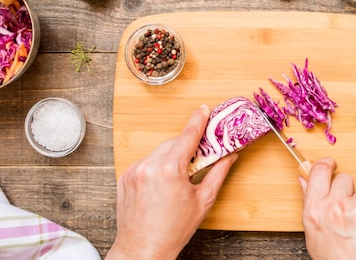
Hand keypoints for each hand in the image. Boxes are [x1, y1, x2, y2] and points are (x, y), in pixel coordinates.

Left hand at [106, 105, 237, 259]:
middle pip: (174, 143)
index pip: (188, 136)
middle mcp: (150, 166)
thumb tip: (229, 157)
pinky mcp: (126, 177)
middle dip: (187, 146)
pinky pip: (146, 162)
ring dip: (171, 156)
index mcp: (171, 169)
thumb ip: (218, 173)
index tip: (203, 109)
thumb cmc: (173, 230)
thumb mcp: (203, 200)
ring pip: (159, 152)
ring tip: (179, 175)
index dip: (198, 120)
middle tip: (199, 153)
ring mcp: (135, 171)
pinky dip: (156, 166)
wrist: (143, 249)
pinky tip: (163, 182)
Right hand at [300, 158, 355, 259]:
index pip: (319, 171)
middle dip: (346, 190)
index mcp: (316, 210)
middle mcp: (337, 206)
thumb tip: (303, 179)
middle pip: (344, 179)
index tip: (331, 164)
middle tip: (346, 210)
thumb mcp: (314, 234)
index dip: (326, 164)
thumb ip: (310, 203)